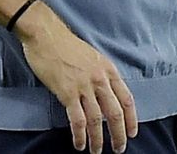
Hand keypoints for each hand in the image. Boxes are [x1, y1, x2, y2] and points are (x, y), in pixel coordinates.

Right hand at [16, 3, 138, 152]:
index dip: (131, 119)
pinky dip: (80, 135)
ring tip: (96, 150)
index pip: (126, 99)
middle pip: (115, 113)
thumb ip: (100, 74)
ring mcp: (84, 86)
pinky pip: (78, 120)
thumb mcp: (92, 56)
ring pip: (97, 120)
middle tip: (118, 148)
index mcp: (108, 69)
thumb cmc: (65, 44)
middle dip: (119, 135)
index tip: (131, 132)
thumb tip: (104, 95)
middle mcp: (99, 79)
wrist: (45, 35)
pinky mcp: (67, 92)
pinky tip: (79, 144)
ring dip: (98, 139)